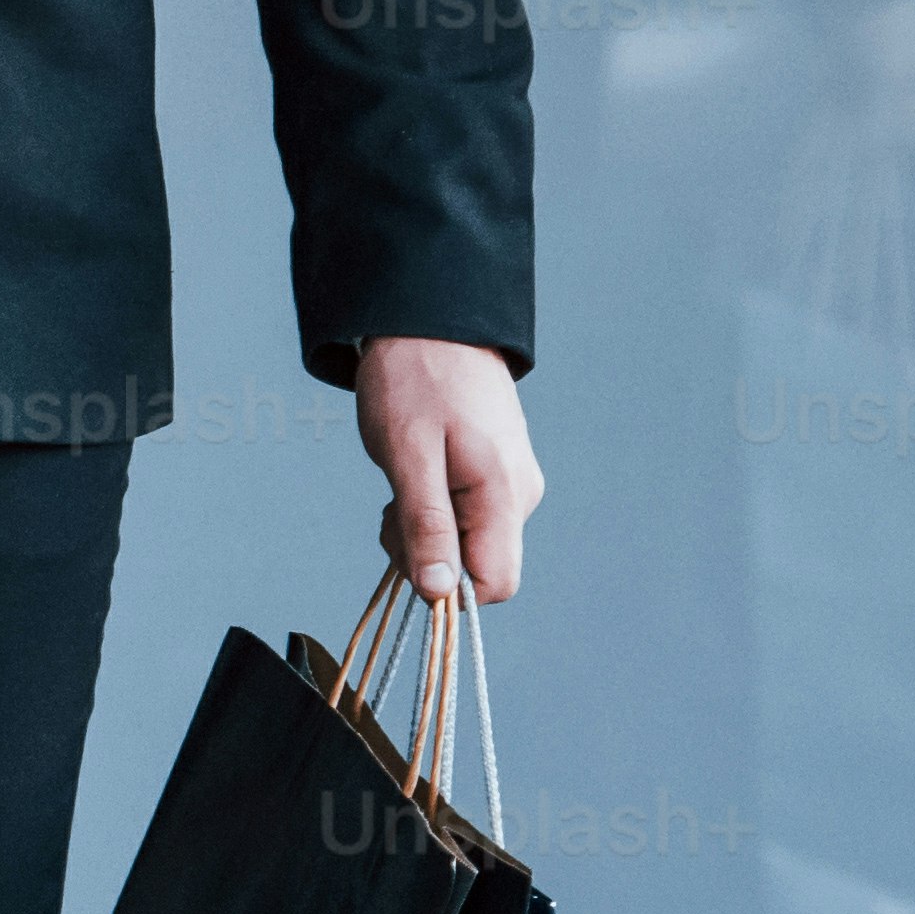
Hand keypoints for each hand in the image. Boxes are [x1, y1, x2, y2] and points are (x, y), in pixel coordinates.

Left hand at [355, 336, 536, 600]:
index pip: (496, 584)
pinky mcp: (499, 475)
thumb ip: (426, 525)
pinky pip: (467, 517)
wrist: (429, 320)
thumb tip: (439, 593)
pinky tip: (418, 471)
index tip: (405, 547)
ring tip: (403, 477)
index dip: (446, 587)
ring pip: (468, 543)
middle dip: (426, 552)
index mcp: (505, 493)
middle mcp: (520, 495)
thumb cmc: (414, 380)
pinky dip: (434, 508)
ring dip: (425, 528)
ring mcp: (513, 484)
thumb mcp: (407, 454)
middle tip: (393, 502)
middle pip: (477, 566)